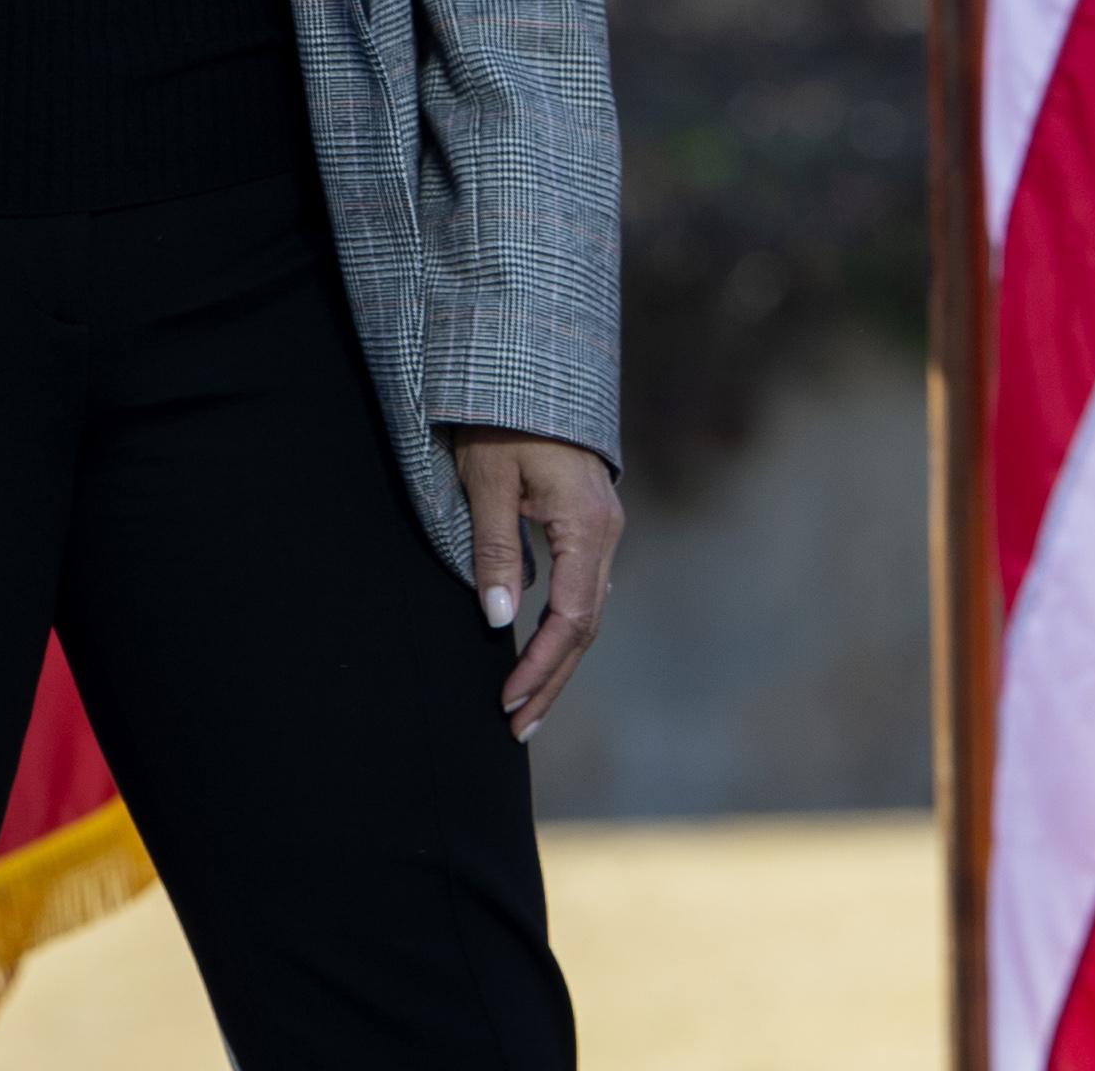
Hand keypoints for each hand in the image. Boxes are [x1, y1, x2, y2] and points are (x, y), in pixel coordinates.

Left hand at [449, 428, 620, 739]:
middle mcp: (606, 532)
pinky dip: (561, 630)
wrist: (529, 366)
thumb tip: (500, 619)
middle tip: (517, 727)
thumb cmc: (502, 419)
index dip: (540, 666)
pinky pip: (582, 590)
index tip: (507, 701)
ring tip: (527, 707)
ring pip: (588, 612)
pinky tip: (538, 653)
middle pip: (586, 627)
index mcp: (587, 525)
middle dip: (552, 680)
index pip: (571, 618)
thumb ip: (494, 549)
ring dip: (558, 661)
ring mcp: (602, 529)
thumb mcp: (488, 481)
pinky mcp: (589, 524)